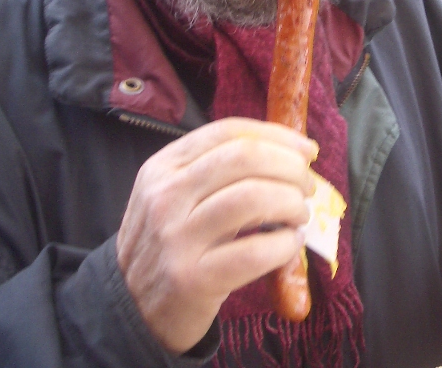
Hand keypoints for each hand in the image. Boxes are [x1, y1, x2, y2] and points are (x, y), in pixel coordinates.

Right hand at [116, 117, 317, 353]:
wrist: (134, 309)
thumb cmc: (173, 243)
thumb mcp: (179, 196)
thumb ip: (222, 170)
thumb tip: (296, 151)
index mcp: (163, 167)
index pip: (228, 131)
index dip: (277, 136)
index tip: (307, 150)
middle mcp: (165, 196)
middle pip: (245, 158)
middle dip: (290, 167)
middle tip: (307, 186)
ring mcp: (176, 238)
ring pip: (252, 198)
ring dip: (291, 203)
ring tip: (300, 215)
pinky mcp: (192, 279)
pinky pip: (255, 251)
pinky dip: (285, 244)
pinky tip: (290, 244)